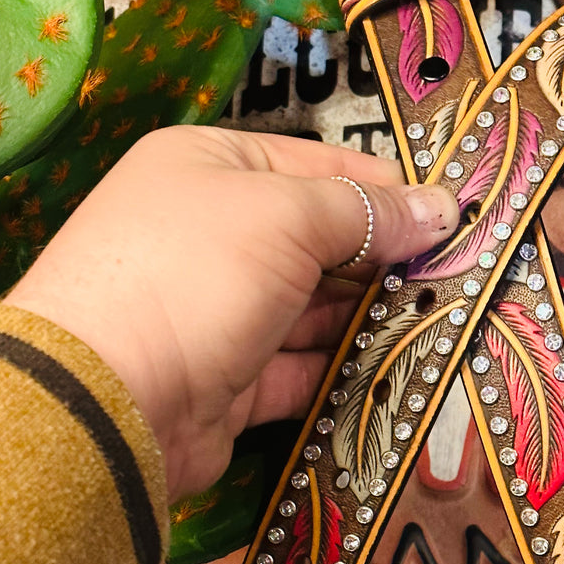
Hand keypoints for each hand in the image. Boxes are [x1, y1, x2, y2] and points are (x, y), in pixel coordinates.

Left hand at [6, 126, 458, 500]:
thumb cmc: (191, 275)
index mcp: (211, 168)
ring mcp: (220, 311)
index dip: (384, 189)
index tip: (448, 216)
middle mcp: (213, 234)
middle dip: (384, 257)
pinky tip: (397, 365)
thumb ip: (368, 211)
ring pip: (316, 307)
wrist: (108, 398)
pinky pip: (301, 366)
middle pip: (320, 238)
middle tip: (455, 274)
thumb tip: (441, 207)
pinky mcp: (231, 380)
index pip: (318, 165)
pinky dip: (344, 366)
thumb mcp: (287, 216)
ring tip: (439, 318)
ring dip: (372, 315)